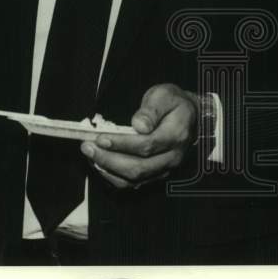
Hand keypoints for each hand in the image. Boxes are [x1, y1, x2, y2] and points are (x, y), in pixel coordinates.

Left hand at [80, 83, 197, 189]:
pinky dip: (113, 176)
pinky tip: (99, 163)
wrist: (190, 117)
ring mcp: (164, 168)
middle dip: (109, 159)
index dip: (121, 144)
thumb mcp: (164, 96)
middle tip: (87, 147)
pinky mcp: (156, 174)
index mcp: (175, 136)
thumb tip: (139, 125)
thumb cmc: (173, 104)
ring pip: (134, 179)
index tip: (100, 138)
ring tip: (89, 154)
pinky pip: (133, 183)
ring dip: (108, 169)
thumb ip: (151, 109)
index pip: (146, 146)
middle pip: (139, 167)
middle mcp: (171, 157)